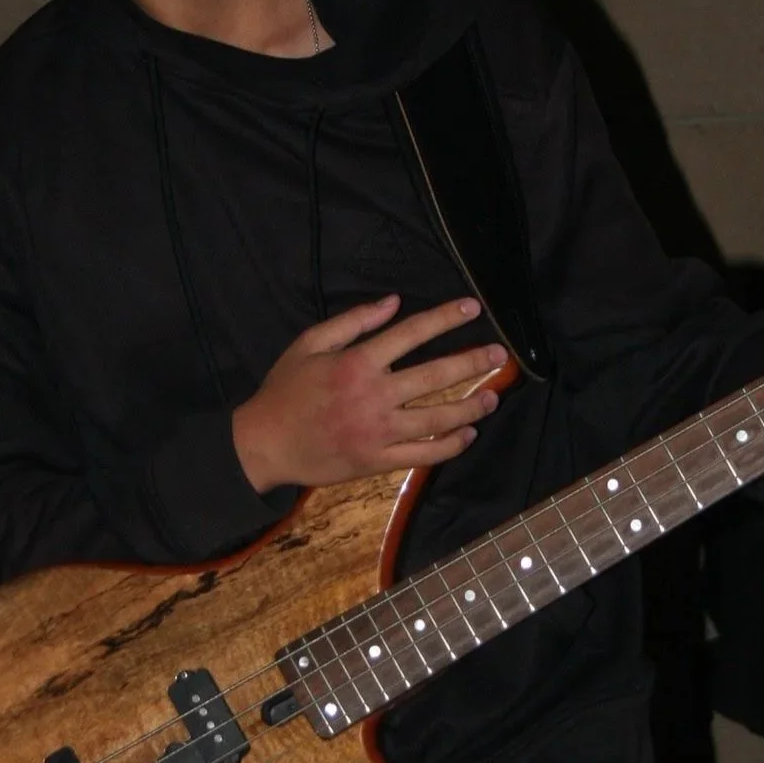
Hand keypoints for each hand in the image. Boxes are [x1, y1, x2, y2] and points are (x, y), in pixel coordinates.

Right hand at [231, 295, 506, 492]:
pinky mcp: (378, 460)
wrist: (264, 445)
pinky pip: (422, 454)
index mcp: (357, 362)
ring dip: (470, 406)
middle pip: (435, 375)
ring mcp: (378, 431)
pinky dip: (449, 445)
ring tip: (493, 397)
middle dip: (472, 362)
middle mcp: (374, 395)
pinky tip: (467, 435)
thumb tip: (393, 302)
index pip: (412, 333)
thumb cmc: (285, 390)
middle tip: (499, 354)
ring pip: (436, 418)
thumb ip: (353, 321)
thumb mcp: (310, 344)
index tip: (472, 308)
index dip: (445, 318)